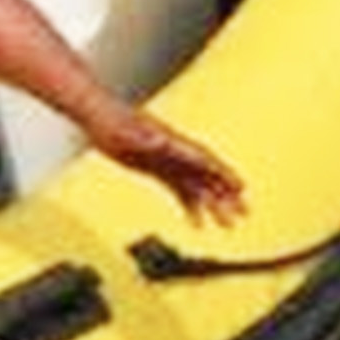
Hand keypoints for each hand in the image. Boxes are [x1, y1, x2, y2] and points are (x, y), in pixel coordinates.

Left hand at [92, 109, 246, 228]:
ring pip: (197, 186)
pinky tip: (195, 222)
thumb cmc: (112, 121)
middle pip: (206, 177)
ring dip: (212, 205)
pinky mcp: (156, 168)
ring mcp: (168, 161)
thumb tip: (162, 142)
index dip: (224, 174)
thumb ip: (147, 138)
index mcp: (173, 142)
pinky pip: (179, 189)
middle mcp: (175, 152)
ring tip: (226, 224)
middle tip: (241, 215)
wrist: (97, 115)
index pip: (205, 160)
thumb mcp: (129, 131)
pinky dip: (190, 206)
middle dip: (225, 196)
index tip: (240, 188)